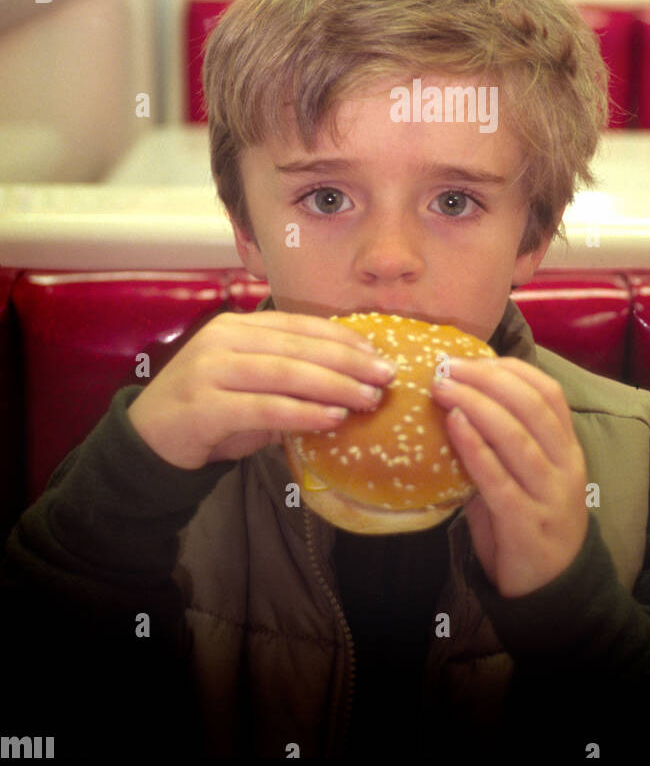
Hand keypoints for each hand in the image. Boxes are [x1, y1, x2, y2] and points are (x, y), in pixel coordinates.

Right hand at [127, 311, 394, 468]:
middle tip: (385, 376)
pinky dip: (303, 412)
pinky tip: (332, 418)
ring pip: (286, 372)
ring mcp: (210, 370)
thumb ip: (288, 377)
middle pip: (298, 346)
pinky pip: (265, 407)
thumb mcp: (250, 385)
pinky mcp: (204, 406)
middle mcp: (223, 339)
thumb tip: (351, 382)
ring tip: (368, 399)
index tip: (378, 353)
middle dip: (348, 361)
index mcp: (237, 326)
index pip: (299, 325)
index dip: (342, 338)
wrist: (148, 441)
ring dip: (334, 385)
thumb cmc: (209, 412)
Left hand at [431, 357, 587, 597]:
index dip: (511, 369)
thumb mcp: (525, 477)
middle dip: (487, 379)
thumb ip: (502, 444)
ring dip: (476, 404)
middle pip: (531, 406)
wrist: (551, 590)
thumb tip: (455, 401)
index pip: (549, 392)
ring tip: (442, 387)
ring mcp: (549, 495)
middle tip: (447, 367)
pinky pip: (499, 479)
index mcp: (568, 449)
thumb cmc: (529, 523)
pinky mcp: (526, 524)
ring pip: (517, 437)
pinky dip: (475, 446)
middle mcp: (565, 466)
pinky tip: (454, 425)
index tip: (473, 358)